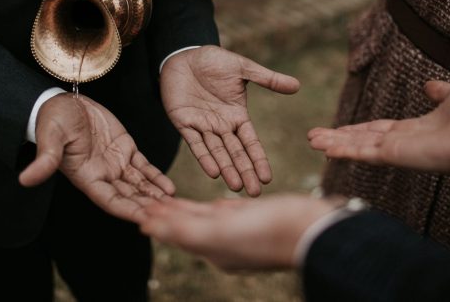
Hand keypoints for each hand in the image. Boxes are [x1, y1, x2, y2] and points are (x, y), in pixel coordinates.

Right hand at [19, 93, 174, 221]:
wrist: (62, 101)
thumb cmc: (52, 120)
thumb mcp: (50, 138)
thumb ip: (45, 160)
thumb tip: (25, 180)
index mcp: (87, 177)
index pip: (111, 200)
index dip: (128, 209)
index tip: (146, 220)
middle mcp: (103, 175)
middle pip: (129, 196)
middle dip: (148, 207)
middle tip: (169, 216)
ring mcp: (115, 162)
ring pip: (139, 184)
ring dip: (155, 196)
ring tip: (174, 205)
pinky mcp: (125, 148)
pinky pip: (143, 167)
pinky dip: (156, 177)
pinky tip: (170, 187)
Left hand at [140, 194, 341, 270]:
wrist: (312, 229)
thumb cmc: (266, 232)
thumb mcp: (219, 232)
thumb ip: (183, 229)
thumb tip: (148, 227)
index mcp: (213, 249)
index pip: (176, 232)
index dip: (158, 220)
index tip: (138, 208)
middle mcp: (225, 244)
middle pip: (188, 225)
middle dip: (168, 214)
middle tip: (147, 201)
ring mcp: (243, 233)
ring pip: (208, 219)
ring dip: (187, 209)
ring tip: (171, 201)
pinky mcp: (258, 220)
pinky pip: (232, 215)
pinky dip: (217, 209)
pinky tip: (215, 205)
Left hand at [160, 46, 300, 195]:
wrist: (184, 55)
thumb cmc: (214, 61)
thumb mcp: (243, 69)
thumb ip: (267, 79)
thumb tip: (297, 85)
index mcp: (237, 115)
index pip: (250, 142)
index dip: (258, 159)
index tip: (267, 178)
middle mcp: (221, 125)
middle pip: (235, 153)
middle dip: (245, 172)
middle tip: (254, 193)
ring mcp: (202, 126)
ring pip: (217, 152)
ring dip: (227, 169)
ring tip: (236, 187)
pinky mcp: (183, 122)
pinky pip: (195, 143)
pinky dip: (204, 157)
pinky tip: (213, 172)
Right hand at [308, 81, 449, 174]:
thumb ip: (438, 92)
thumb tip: (428, 85)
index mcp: (414, 130)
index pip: (377, 129)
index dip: (355, 129)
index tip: (337, 130)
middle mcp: (401, 143)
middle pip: (362, 140)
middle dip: (338, 139)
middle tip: (314, 138)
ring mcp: (397, 151)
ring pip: (358, 147)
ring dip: (334, 145)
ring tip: (311, 142)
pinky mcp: (396, 156)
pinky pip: (364, 153)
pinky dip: (344, 151)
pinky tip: (326, 149)